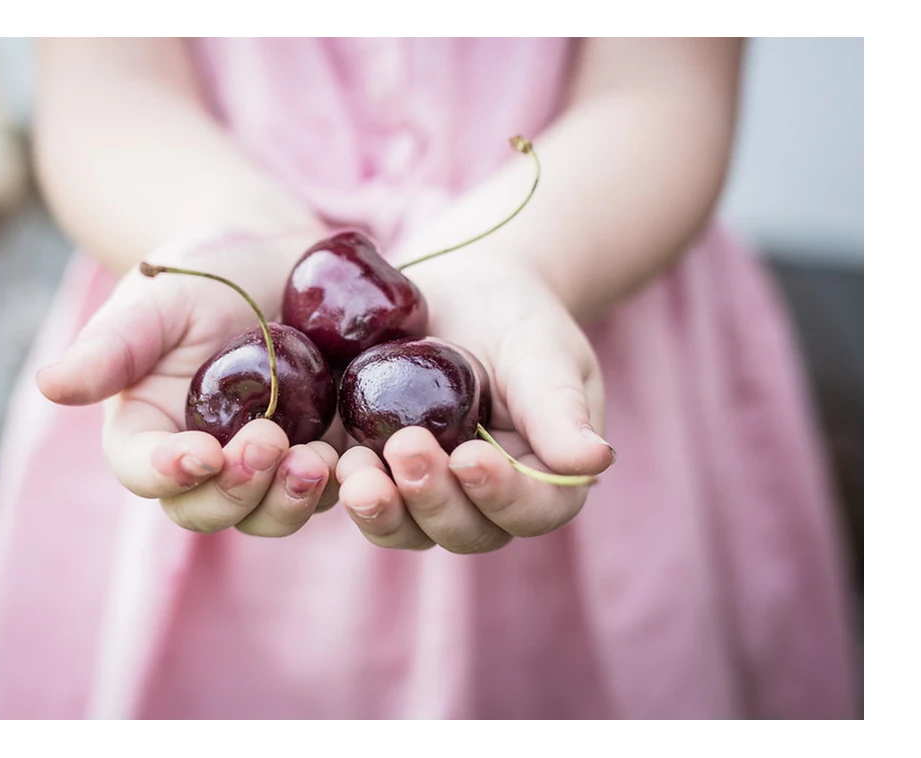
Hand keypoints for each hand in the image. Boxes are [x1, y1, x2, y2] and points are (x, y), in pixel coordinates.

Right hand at [36, 231, 340, 535]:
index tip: (198, 452)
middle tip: (270, 445)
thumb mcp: (156, 300)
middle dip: (236, 492)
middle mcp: (204, 462)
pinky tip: (365, 457)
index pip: (145, 472)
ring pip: (271, 512)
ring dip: (292, 499)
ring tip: (319, 459)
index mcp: (150, 432)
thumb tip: (49, 385)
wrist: (277, 256)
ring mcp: (267, 464)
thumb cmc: (204, 274)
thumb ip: (111, 346)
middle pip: (208, 510)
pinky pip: (332, 489)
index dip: (167, 473)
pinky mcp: (322, 451)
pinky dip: (346, 485)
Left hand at [334, 255, 615, 552]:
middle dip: (434, 498)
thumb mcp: (544, 351)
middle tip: (406, 448)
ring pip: (409, 528)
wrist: (461, 289)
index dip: (502, 495)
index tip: (470, 457)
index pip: (533, 509)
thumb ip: (560, 406)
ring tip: (357, 468)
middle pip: (466, 529)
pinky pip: (364, 499)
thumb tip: (597, 461)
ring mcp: (431, 493)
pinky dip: (345, 489)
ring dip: (383, 507)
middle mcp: (488, 500)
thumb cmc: (517, 317)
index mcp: (545, 478)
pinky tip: (328, 461)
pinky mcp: (382, 474)